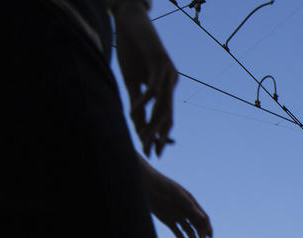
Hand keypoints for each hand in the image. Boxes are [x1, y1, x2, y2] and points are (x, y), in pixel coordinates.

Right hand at [114, 4, 176, 156]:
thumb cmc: (131, 51)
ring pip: (163, 104)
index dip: (160, 136)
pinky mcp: (160, 60)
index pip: (166, 117)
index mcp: (166, 87)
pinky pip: (154, 87)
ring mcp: (168, 71)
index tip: (152, 153)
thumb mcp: (132, 81)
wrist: (130, 20)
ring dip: (152, 122)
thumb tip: (137, 123)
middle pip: (167, 115)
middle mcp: (171, 81)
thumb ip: (137, 102)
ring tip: (142, 136)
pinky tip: (135, 110)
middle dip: (158, 135)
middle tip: (148, 150)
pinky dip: (144, 100)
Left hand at [140, 158, 211, 237]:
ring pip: (188, 230)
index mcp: (191, 204)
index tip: (210, 236)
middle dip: (201, 235)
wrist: (148, 186)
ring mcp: (177, 217)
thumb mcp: (178, 194)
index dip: (208, 227)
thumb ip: (190, 205)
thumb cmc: (164, 185)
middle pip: (197, 225)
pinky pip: (177, 232)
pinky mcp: (168, 221)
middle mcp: (186, 211)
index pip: (203, 218)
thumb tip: (203, 217)